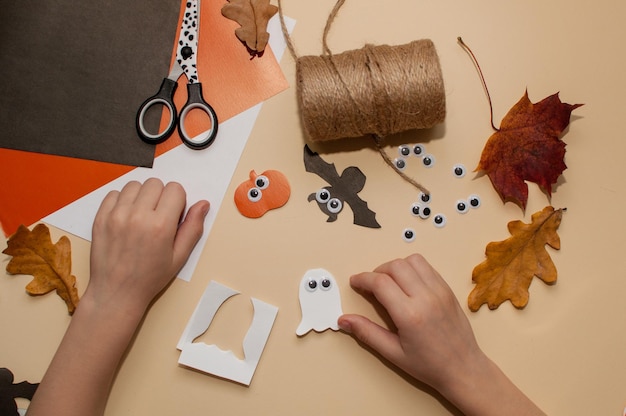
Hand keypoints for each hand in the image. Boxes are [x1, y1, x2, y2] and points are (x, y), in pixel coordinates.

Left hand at [87, 178, 209, 314]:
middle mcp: (138, 216)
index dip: (178, 201)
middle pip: (155, 183)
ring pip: (135, 185)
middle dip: (161, 196)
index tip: (173, 215)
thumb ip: (193, 228)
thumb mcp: (179, 256)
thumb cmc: (149, 278)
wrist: (117, 292)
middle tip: (157, 217)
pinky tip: (127, 217)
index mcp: (160, 226)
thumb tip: (202, 205)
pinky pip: (114, 193)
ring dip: (141, 196)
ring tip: (141, 216)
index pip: (175, 189)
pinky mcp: (101, 217)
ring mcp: (116, 215)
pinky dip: (122, 201)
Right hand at [338, 254, 544, 414]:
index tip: (355, 282)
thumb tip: (344, 320)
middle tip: (371, 285)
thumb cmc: (430, 365)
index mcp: (410, 315)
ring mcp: (440, 291)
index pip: (380, 283)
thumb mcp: (393, 353)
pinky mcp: (448, 290)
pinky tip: (408, 284)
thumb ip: (367, 333)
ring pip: (413, 260)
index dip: (363, 279)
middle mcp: (426, 298)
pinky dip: (413, 269)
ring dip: (396, 266)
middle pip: (395, 266)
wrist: (464, 369)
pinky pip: (427, 267)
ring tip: (390, 283)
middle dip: (377, 271)